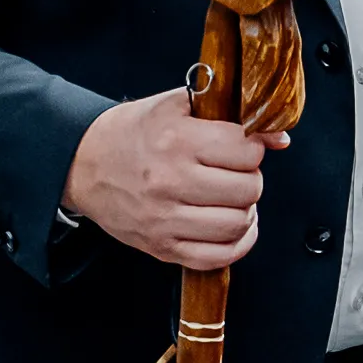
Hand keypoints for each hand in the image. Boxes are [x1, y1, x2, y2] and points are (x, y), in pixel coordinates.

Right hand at [62, 90, 283, 268]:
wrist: (82, 163)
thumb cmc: (132, 133)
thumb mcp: (177, 106)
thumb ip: (229, 113)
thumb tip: (279, 139)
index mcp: (176, 141)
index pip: (246, 152)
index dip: (252, 148)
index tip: (242, 147)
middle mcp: (170, 182)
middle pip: (248, 189)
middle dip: (249, 178)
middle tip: (234, 172)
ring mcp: (165, 220)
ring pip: (237, 223)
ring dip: (244, 210)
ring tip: (231, 198)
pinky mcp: (161, 247)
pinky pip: (218, 257)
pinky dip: (237, 243)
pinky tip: (232, 226)